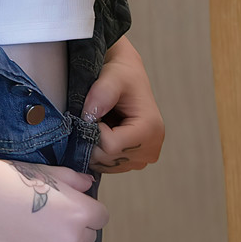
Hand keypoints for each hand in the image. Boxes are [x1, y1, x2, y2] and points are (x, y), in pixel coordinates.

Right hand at [0, 157, 108, 241]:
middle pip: (85, 239)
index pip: (100, 219)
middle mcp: (69, 239)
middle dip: (73, 230)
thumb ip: (75, 180)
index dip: (88, 212)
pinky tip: (13, 236)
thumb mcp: (49, 172)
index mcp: (80, 213)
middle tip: (49, 217)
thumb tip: (88, 184)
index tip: (72, 207)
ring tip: (28, 227)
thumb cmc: (14, 178)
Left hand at [82, 36, 164, 174]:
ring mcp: (143, 158)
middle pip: (107, 158)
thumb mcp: (112, 77)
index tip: (94, 114)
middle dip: (92, 139)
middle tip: (95, 118)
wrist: (127, 79)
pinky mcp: (133, 161)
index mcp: (150, 129)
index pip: (111, 146)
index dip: (94, 131)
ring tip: (102, 123)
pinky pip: (106, 166)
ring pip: (104, 164)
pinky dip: (98, 152)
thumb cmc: (122, 75)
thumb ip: (101, 94)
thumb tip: (89, 117)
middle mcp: (151, 148)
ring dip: (94, 146)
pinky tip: (103, 133)